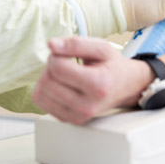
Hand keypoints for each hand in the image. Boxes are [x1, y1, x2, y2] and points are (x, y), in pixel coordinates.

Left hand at [32, 37, 152, 124]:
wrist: (124, 87)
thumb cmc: (111, 65)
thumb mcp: (101, 47)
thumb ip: (76, 43)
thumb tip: (52, 45)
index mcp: (98, 85)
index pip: (57, 67)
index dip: (56, 55)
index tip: (67, 54)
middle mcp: (88, 106)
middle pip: (47, 81)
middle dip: (50, 66)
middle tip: (65, 62)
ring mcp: (78, 116)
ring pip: (40, 93)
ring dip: (46, 78)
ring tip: (63, 74)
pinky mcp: (69, 120)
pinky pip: (41, 103)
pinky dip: (46, 90)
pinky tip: (60, 85)